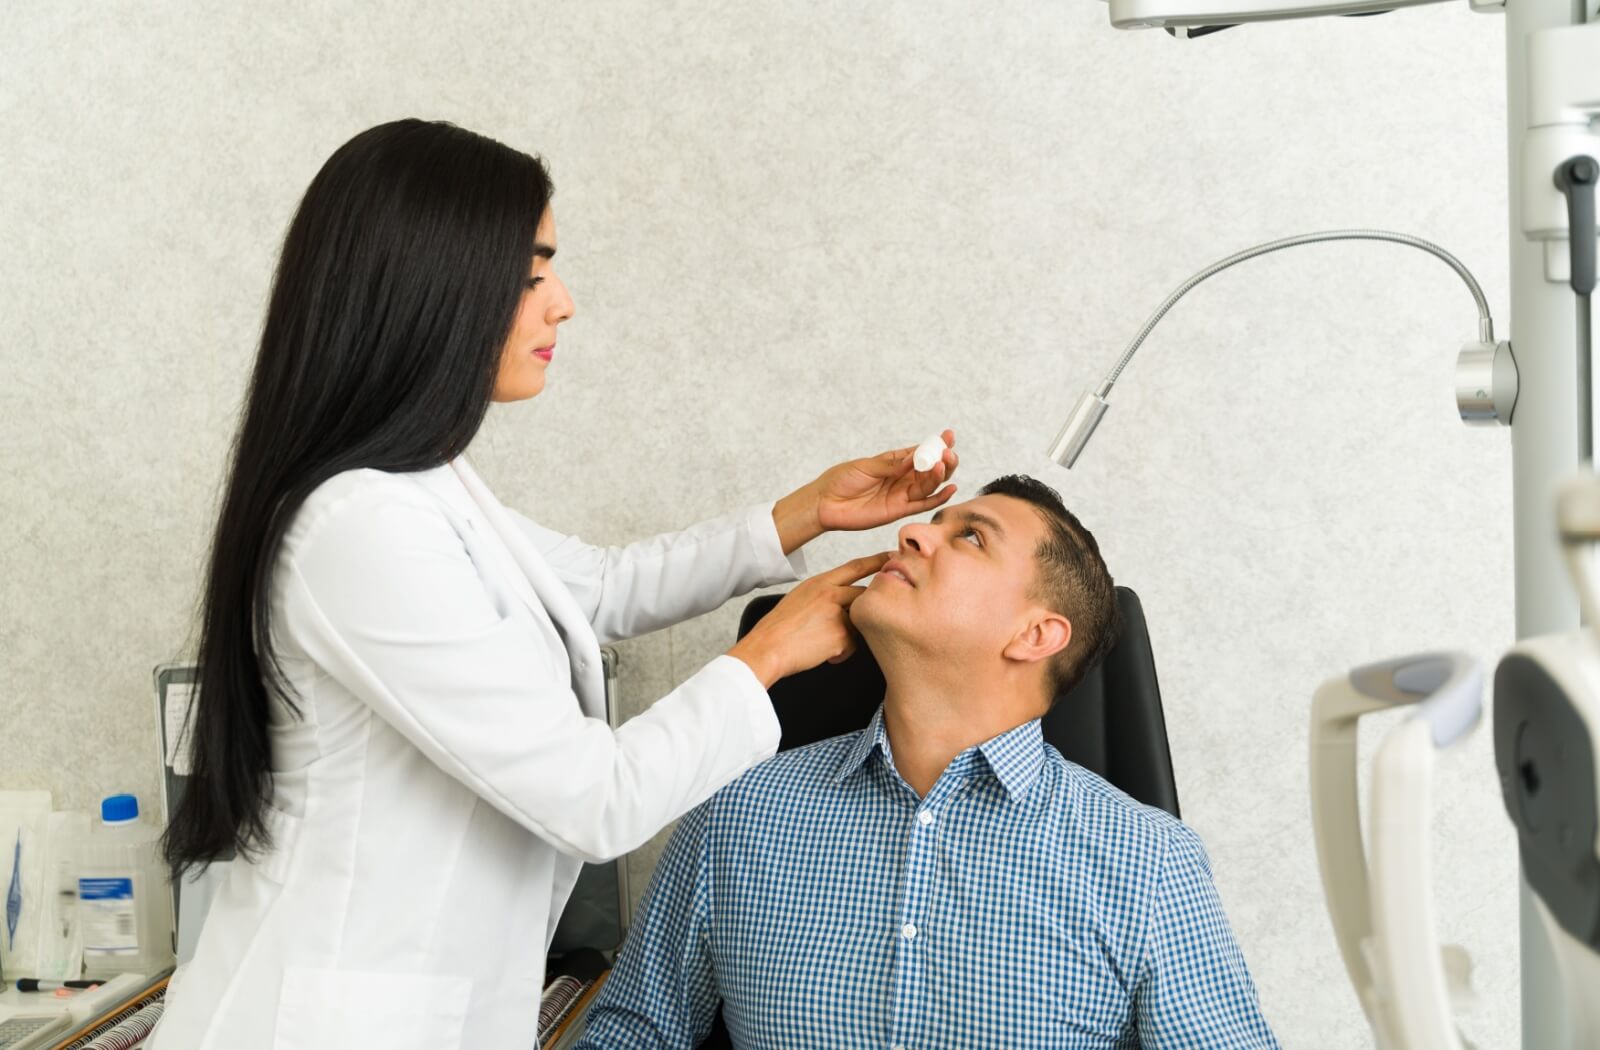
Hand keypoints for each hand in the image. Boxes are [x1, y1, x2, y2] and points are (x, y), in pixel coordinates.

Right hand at [727, 553, 890, 686]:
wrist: (767, 648)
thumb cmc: (779, 628)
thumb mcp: (799, 598)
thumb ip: (823, 594)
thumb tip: (842, 601)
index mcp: (820, 582)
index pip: (856, 566)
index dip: (877, 561)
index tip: (892, 557)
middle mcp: (831, 593)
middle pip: (864, 595)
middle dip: (865, 607)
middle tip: (860, 614)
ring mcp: (837, 613)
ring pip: (859, 622)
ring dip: (847, 635)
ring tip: (823, 641)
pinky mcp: (841, 635)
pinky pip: (852, 644)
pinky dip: (840, 652)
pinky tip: (823, 653)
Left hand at [814, 430, 959, 531]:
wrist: (824, 503)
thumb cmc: (842, 479)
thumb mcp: (866, 466)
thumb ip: (891, 465)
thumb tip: (915, 458)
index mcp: (895, 461)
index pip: (921, 451)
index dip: (936, 444)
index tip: (949, 436)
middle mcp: (902, 477)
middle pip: (930, 469)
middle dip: (943, 460)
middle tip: (948, 454)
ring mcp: (902, 494)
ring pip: (929, 485)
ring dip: (940, 475)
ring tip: (944, 465)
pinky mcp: (899, 511)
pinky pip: (923, 504)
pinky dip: (938, 498)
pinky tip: (951, 489)